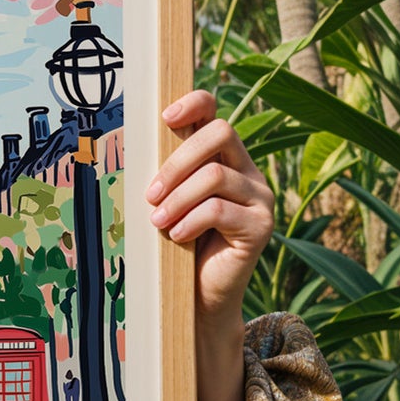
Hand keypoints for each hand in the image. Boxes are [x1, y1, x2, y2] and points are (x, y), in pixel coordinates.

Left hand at [146, 90, 274, 400]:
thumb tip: (137, 137)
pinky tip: (177, 236)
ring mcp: (261, 198)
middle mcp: (248, 172)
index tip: (165, 116)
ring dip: (177, 198)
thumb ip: (167, 172)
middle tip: (151, 193)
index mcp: (224, 158)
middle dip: (177, 161)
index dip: (194, 103)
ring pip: (215, 175)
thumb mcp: (168, 200)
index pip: (216, 112)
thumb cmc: (176, 244)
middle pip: (220, 133)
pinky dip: (190, 220)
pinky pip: (220, 209)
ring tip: (158, 221)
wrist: (197, 297)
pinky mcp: (262, 226)